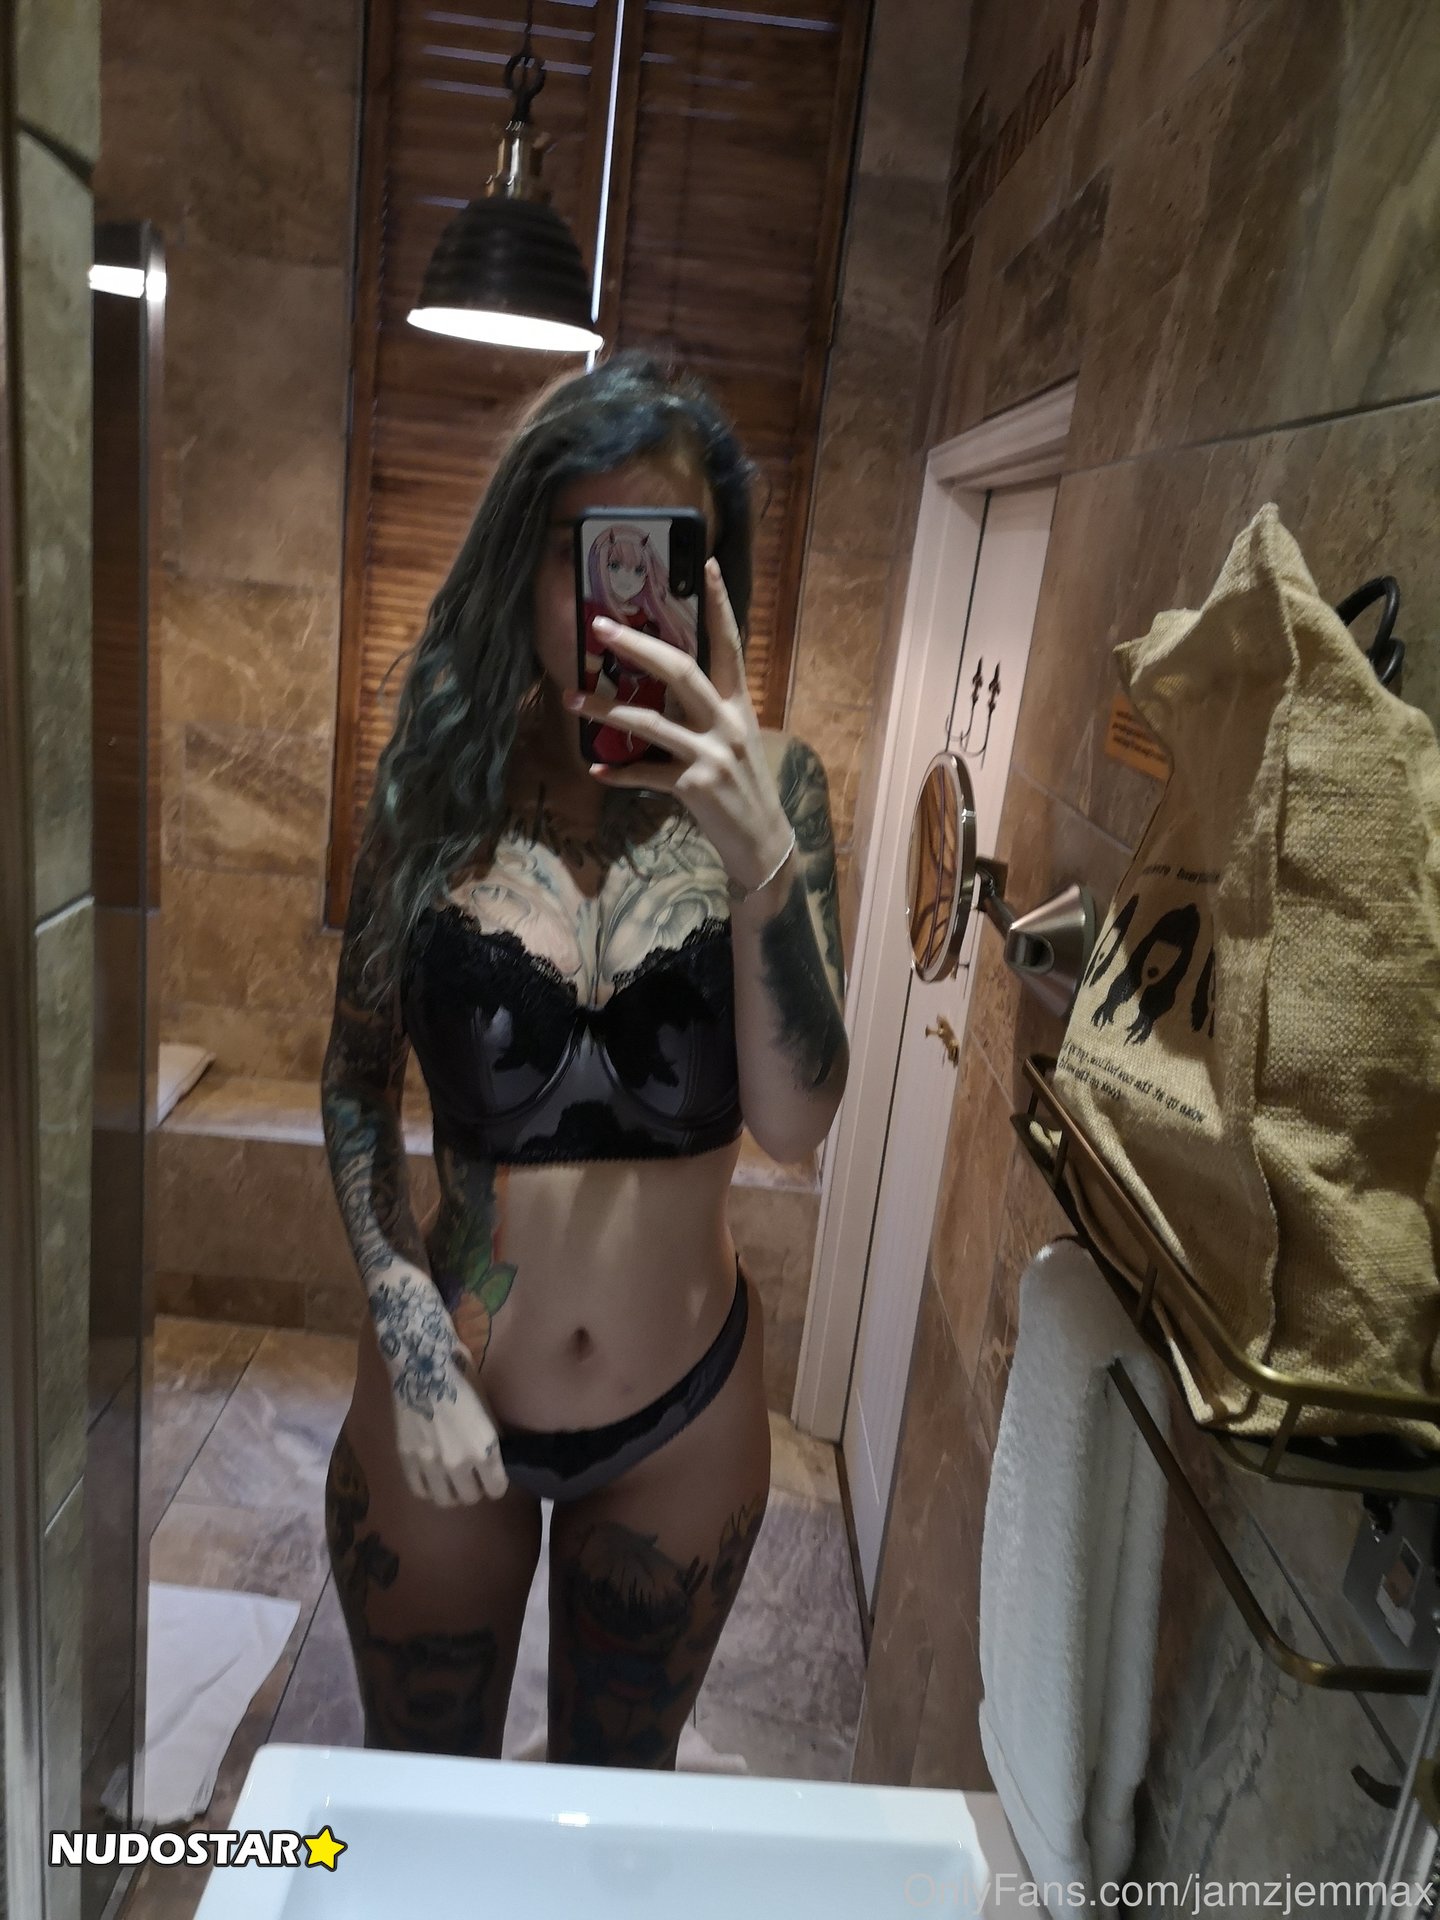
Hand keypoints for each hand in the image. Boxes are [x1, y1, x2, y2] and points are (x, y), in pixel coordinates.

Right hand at [370, 1262, 509, 1504]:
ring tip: (453, 1480)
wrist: (421, 1362)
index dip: (497, 1484)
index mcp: (485, 1449)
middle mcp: (458, 1462)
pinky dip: (428, 1488)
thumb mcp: (487, 1409)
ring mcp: (430, 1463)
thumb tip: (499, 1457)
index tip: (494, 1476)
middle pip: (471, 1497)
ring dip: (452, 1493)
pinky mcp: (407, 1458)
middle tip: (474, 1477)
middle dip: (476, 1488)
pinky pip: (420, 1490)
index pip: (497, 1489)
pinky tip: (432, 1477)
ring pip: (446, 1500)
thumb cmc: (462, 1378)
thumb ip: (492, 1438)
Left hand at [563, 558, 794, 893]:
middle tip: (601, 627)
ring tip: (571, 698)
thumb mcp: (732, 740)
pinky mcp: (695, 786)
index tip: (707, 564)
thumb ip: (702, 713)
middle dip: (637, 645)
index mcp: (738, 703)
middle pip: (680, 670)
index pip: (730, 644)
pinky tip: (596, 770)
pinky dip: (619, 773)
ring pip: (650, 722)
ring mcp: (711, 754)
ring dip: (605, 710)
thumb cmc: (741, 786)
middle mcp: (727, 722)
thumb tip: (659, 691)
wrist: (761, 840)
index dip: (720, 604)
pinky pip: (646, 774)